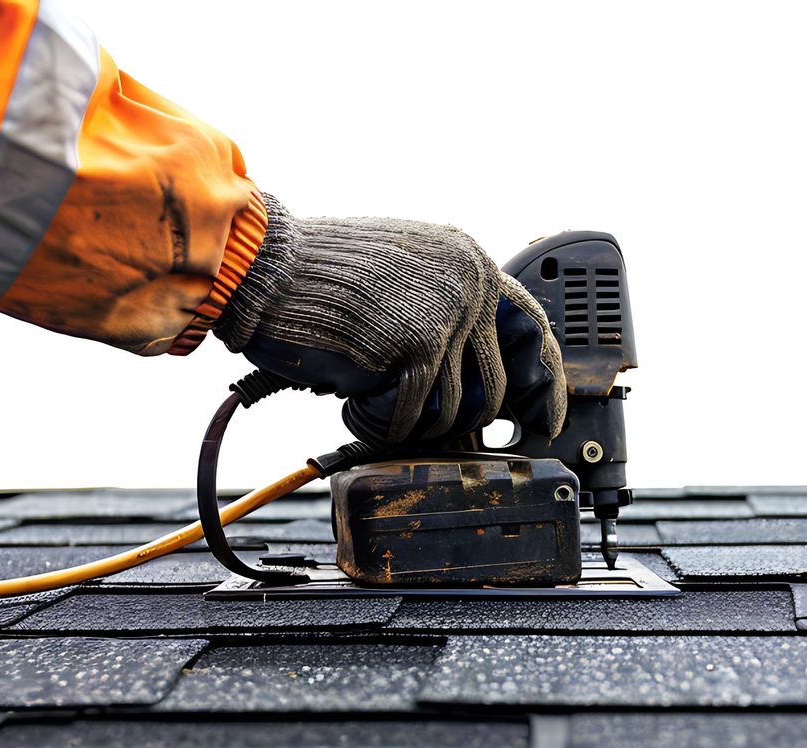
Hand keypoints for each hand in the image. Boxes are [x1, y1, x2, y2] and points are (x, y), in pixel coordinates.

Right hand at [213, 196, 566, 444]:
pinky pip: (411, 418)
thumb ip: (446, 314)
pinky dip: (374, 422)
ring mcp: (450, 310)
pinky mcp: (420, 343)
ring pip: (451, 412)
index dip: (543, 385)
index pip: (532, 331)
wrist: (262, 267)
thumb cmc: (315, 280)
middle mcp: (471, 281)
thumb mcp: (400, 280)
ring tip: (364, 396)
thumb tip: (480, 386)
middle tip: (414, 425)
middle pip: (493, 388)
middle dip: (453, 422)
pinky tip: (349, 399)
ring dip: (403, 421)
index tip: (543, 422)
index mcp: (471, 262)